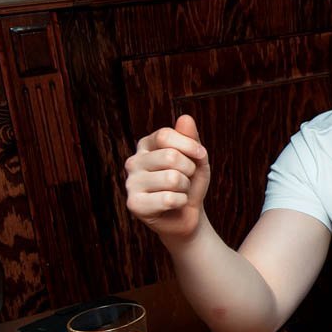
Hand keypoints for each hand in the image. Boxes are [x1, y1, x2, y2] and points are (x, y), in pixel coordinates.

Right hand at [124, 114, 210, 241]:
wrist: (187, 214)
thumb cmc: (190, 182)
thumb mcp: (196, 158)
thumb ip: (191, 138)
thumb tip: (185, 118)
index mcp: (146, 145)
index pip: (165, 135)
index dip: (189, 146)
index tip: (201, 155)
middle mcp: (134, 162)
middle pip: (170, 157)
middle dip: (189, 169)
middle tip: (186, 179)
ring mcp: (131, 183)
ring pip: (172, 178)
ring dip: (185, 187)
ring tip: (179, 191)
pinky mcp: (134, 204)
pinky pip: (169, 199)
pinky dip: (181, 202)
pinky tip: (174, 204)